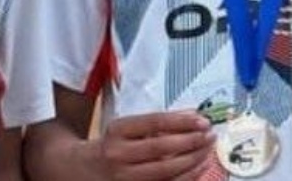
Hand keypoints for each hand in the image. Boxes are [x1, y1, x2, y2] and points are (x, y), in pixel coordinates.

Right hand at [93, 110, 215, 180]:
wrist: (81, 170)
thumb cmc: (110, 146)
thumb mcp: (125, 128)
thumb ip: (155, 123)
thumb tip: (191, 116)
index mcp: (117, 131)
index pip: (154, 122)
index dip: (182, 121)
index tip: (202, 120)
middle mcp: (118, 155)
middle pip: (161, 148)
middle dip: (191, 141)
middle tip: (209, 135)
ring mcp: (125, 178)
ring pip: (166, 171)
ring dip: (193, 160)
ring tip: (208, 150)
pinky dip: (187, 177)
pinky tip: (199, 167)